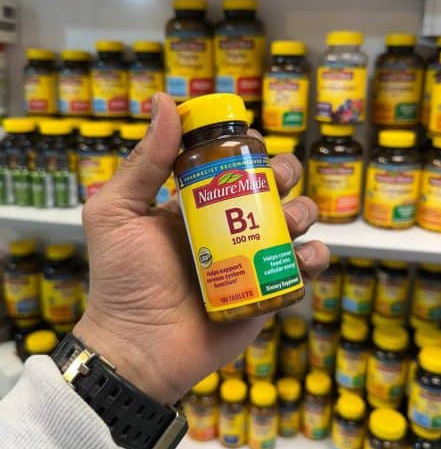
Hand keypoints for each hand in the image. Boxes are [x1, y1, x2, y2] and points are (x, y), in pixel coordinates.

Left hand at [74, 94, 329, 404]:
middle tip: (275, 181)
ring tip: (287, 222)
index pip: (231, 161)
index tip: (248, 142)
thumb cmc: (124, 279)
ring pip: (295, 220)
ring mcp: (251, 257)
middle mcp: (228, 225)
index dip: (246, 146)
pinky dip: (314, 257)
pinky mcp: (268, 289)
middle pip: (272, 185)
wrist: (140, 346)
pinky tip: (302, 256)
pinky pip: (304, 267)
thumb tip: (164, 102)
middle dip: (284, 173)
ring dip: (303, 212)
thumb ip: (142, 162)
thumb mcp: (118, 212)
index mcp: (196, 203)